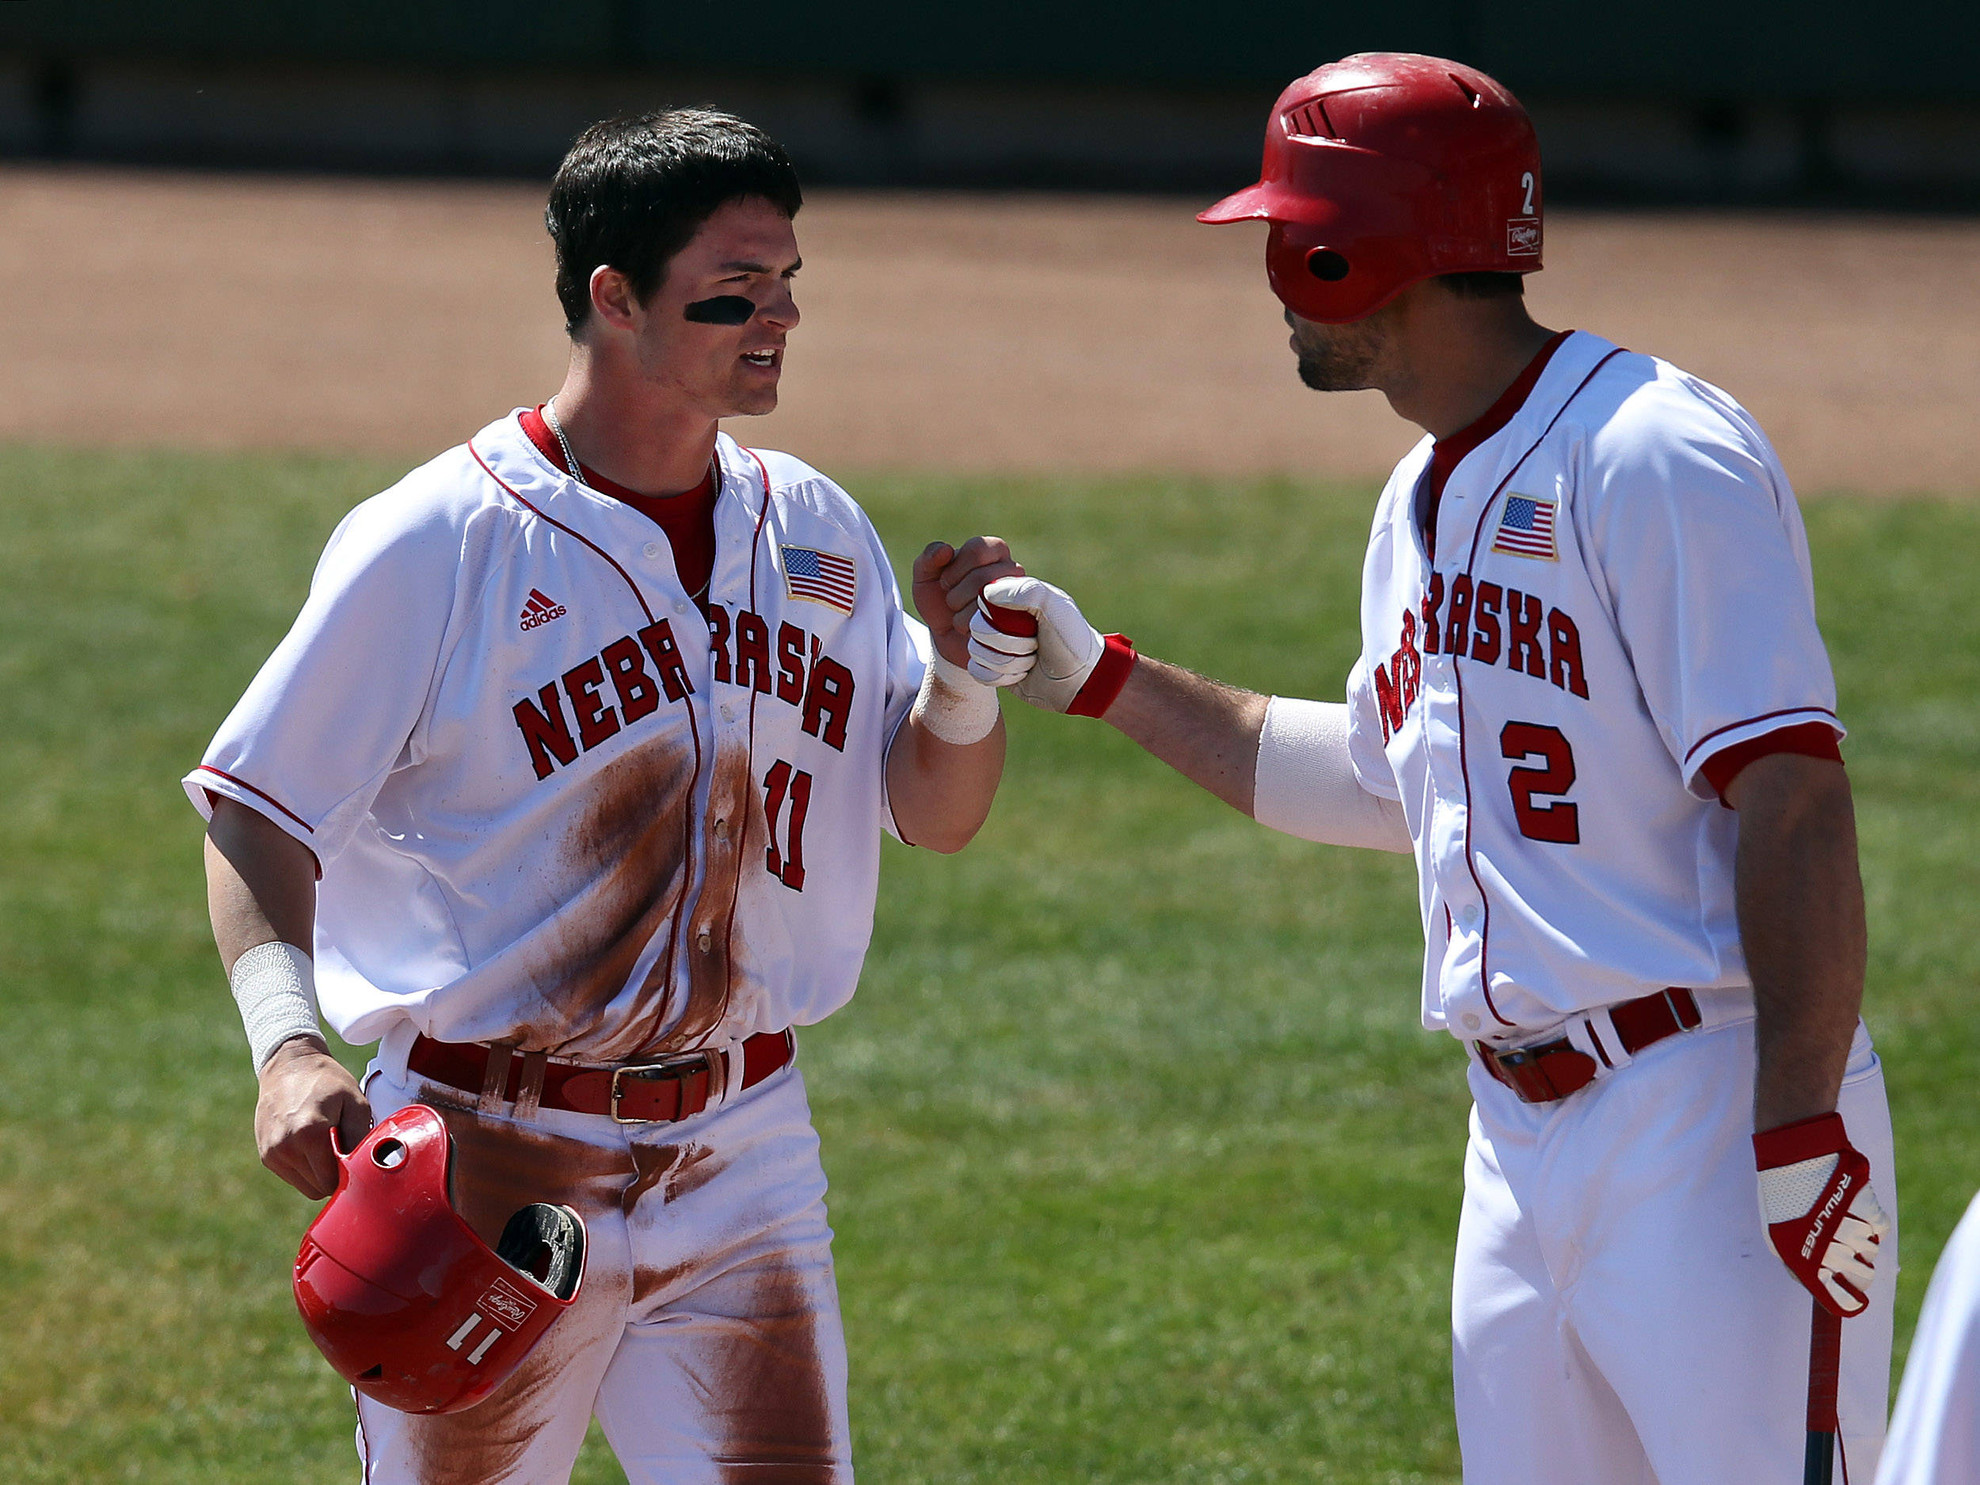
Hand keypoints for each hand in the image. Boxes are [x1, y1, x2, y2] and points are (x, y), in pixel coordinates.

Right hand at [256, 1036, 371, 1199]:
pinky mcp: (265, 1155)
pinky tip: (310, 1142)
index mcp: (309, 1135)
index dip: (346, 1175)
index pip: (331, 1182)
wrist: (289, 1064)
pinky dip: (304, 1167)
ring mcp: (272, 1153)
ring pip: (304, 1186)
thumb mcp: (355, 1103)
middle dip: (333, 1175)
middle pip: (318, 1188)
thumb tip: (363, 1169)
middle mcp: (285, 1147)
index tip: (353, 1157)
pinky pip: (292, 1176)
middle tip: (341, 1149)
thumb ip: (360, 1138)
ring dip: (318, 1173)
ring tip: (325, 1143)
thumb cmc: (327, 1082)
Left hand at [911, 538, 1021, 669]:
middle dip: (956, 594)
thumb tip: (946, 550)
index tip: (944, 582)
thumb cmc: (940, 601)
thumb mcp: (925, 577)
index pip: (978, 549)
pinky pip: (991, 624)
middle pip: (983, 577)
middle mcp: (1012, 569)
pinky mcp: (1018, 622)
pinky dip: (969, 628)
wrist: (948, 637)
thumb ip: (929, 557)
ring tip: (960, 615)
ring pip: (988, 602)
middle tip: (951, 601)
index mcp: (993, 550)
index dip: (955, 569)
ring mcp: (1018, 597)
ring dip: (961, 612)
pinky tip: (969, 628)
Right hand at [968, 574, 1110, 712]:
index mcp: (1012, 597)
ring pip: (975, 652)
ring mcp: (994, 645)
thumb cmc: (1071, 639)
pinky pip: (977, 673)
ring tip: (1032, 661)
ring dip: (1008, 662)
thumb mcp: (1056, 607)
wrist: (1081, 679)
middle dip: (1009, 643)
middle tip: (1035, 645)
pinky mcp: (992, 670)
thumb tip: (986, 594)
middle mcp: (999, 619)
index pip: (982, 599)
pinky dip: (1001, 678)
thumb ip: (1026, 591)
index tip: (1029, 620)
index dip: (1000, 615)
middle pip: (977, 628)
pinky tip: (1022, 675)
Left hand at [1754, 1111, 1888, 1316]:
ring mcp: (1853, 1230)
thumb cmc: (1783, 1199)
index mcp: (1808, 1262)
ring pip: (1872, 1251)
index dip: (1851, 1302)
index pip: (1844, 1301)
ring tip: (1839, 1219)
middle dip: (1856, 1267)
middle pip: (1864, 1277)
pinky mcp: (1869, 1209)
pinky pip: (1880, 1228)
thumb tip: (1816, 1289)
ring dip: (1861, 1239)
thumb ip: (1797, 1266)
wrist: (1792, 1157)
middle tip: (1842, 1248)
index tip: (1853, 1298)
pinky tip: (1852, 1208)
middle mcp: (1833, 1251)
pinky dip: (1871, 1221)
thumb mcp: (1777, 1237)